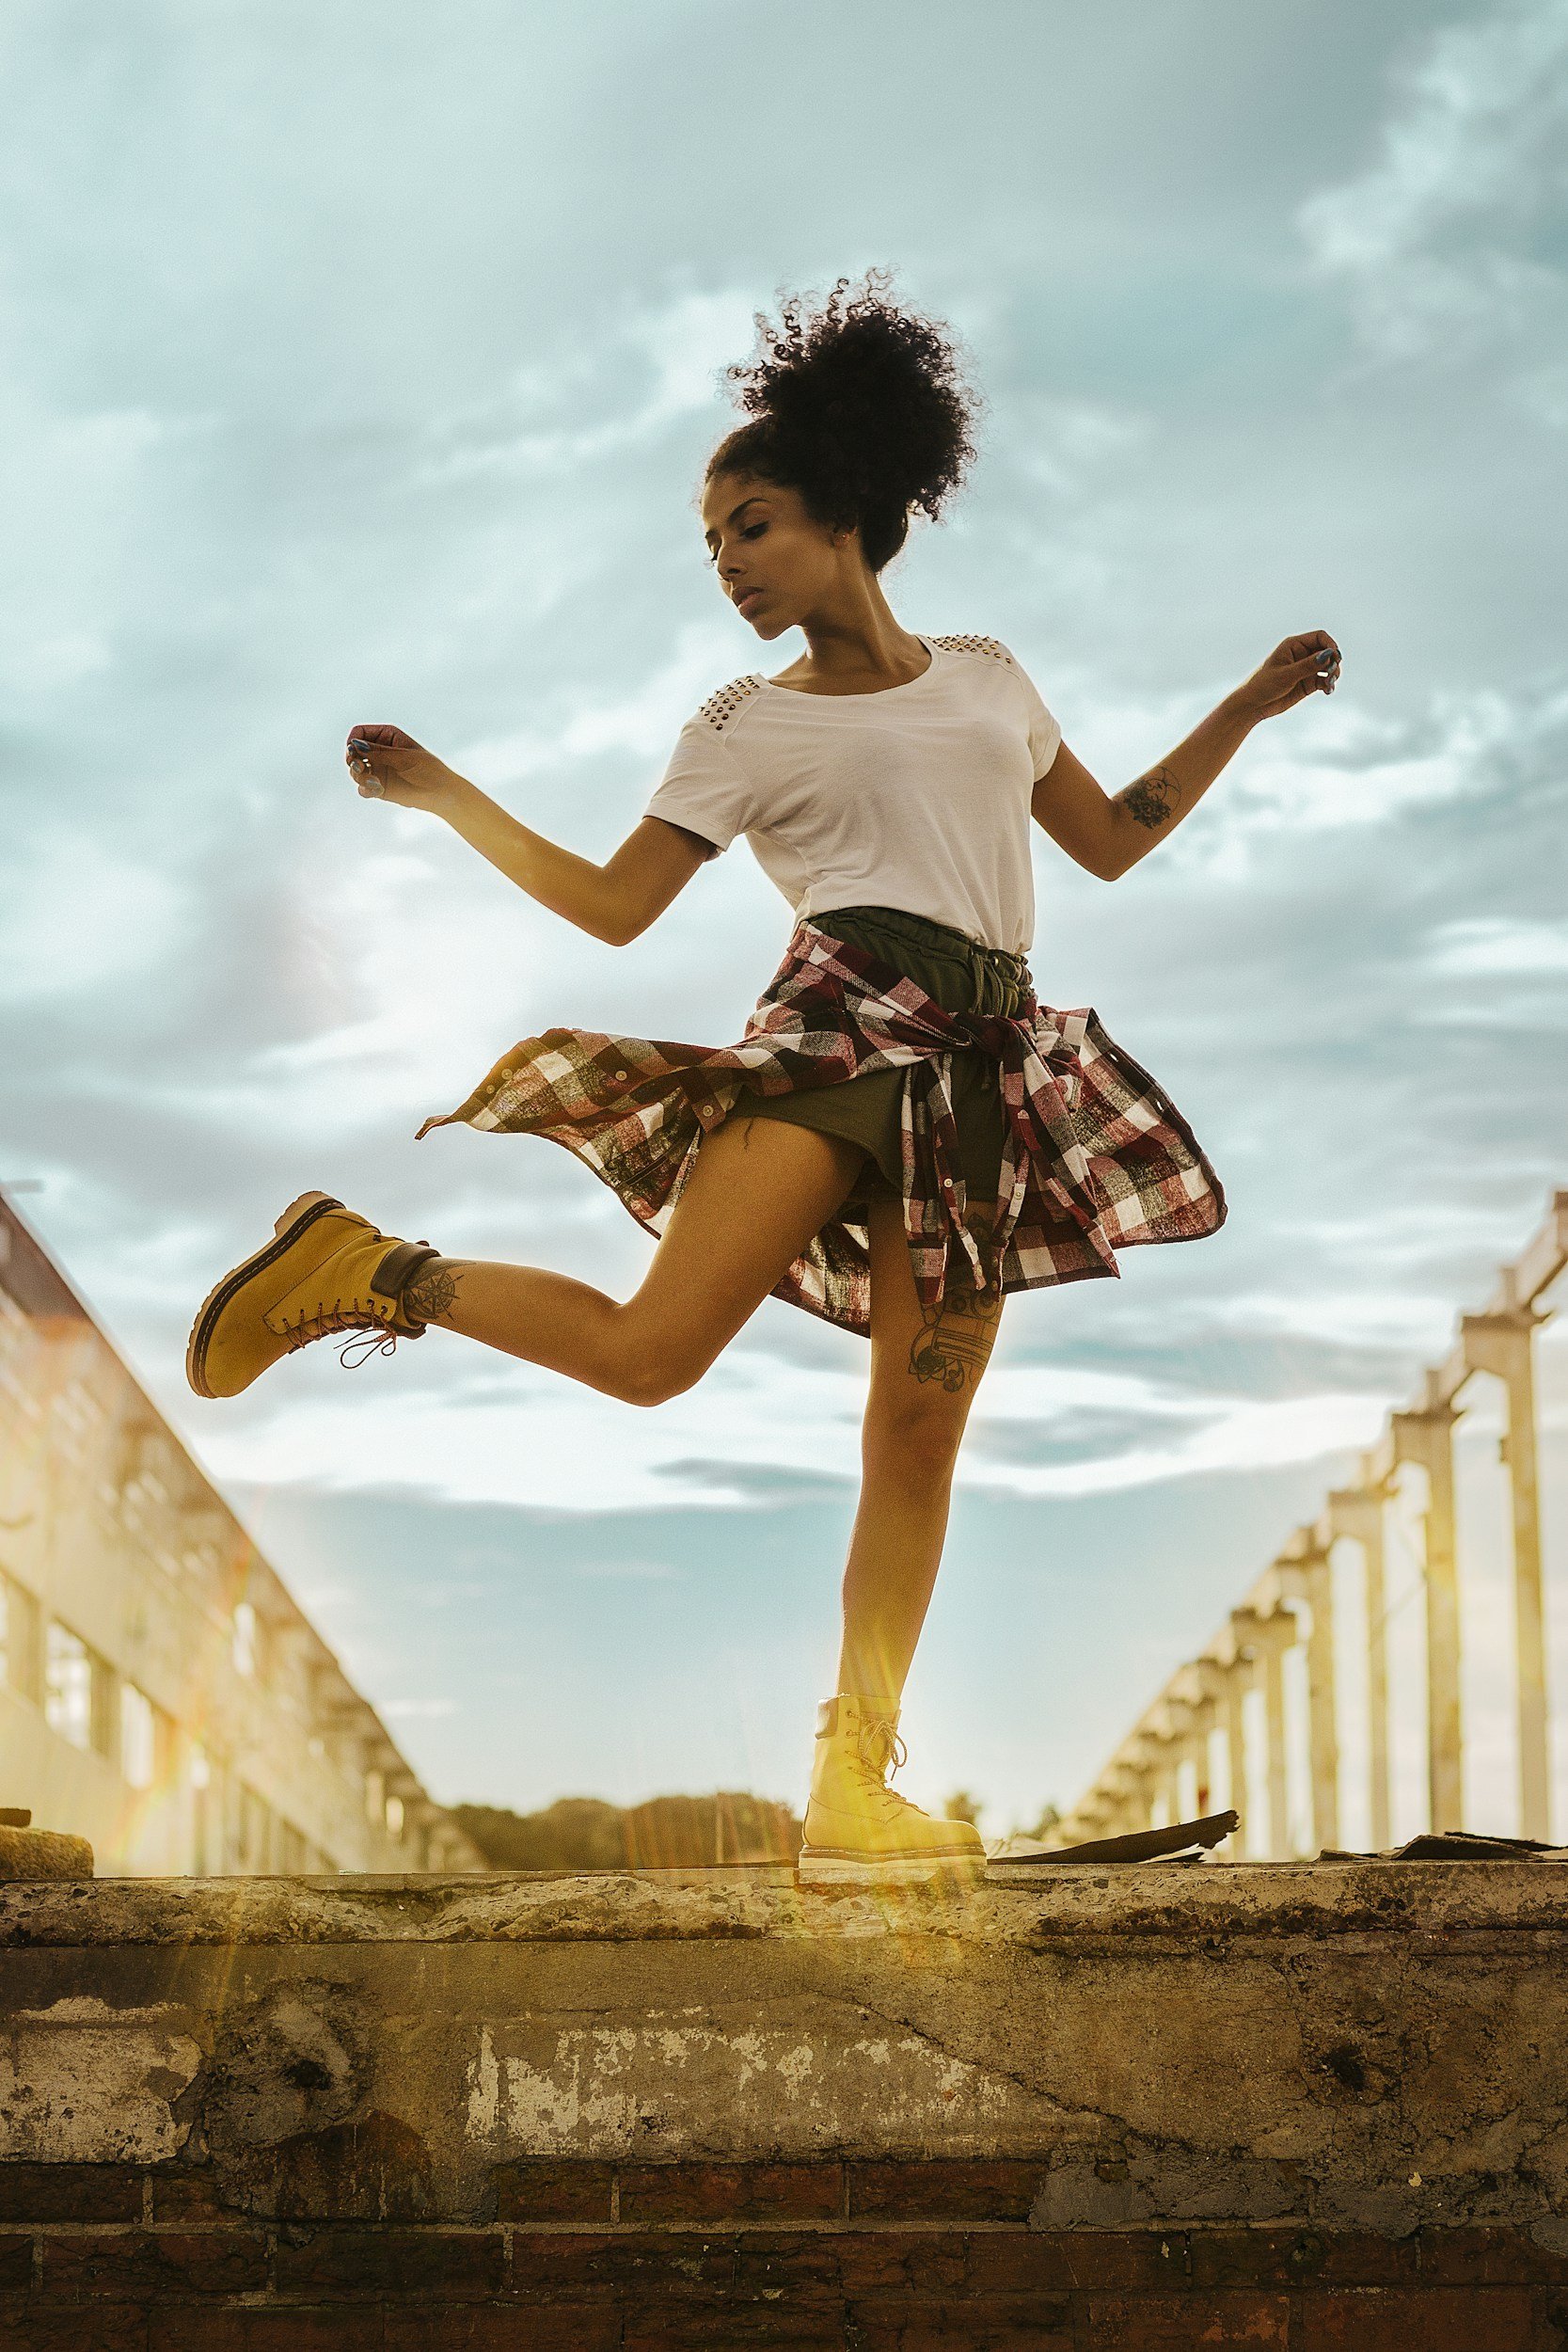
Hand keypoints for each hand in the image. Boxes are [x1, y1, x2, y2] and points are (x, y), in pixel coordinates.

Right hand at [345, 723, 459, 811]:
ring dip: (359, 776)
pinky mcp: (379, 787)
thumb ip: (378, 752)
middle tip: (360, 767)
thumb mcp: (403, 757)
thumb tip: (354, 744)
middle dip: (353, 759)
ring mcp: (378, 769)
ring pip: (355, 770)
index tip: (353, 750)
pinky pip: (363, 788)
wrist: (440, 793)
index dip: (353, 740)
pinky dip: (365, 789)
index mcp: (387, 736)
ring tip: (374, 782)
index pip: (360, 733)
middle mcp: (379, 752)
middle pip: (353, 752)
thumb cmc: (427, 769)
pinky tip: (376, 790)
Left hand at [1230, 631, 1341, 726]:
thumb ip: (1308, 665)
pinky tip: (1328, 690)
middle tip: (1332, 673)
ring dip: (1333, 673)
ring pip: (1328, 666)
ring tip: (1329, 684)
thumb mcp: (1286, 675)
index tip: (1335, 658)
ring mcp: (1305, 669)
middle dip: (1333, 661)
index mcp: (1293, 645)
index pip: (1319, 637)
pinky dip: (1329, 684)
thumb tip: (1328, 655)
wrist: (1252, 705)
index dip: (1330, 645)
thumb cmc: (1263, 685)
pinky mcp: (1307, 683)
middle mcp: (1301, 654)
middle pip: (1327, 651)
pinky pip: (1324, 680)